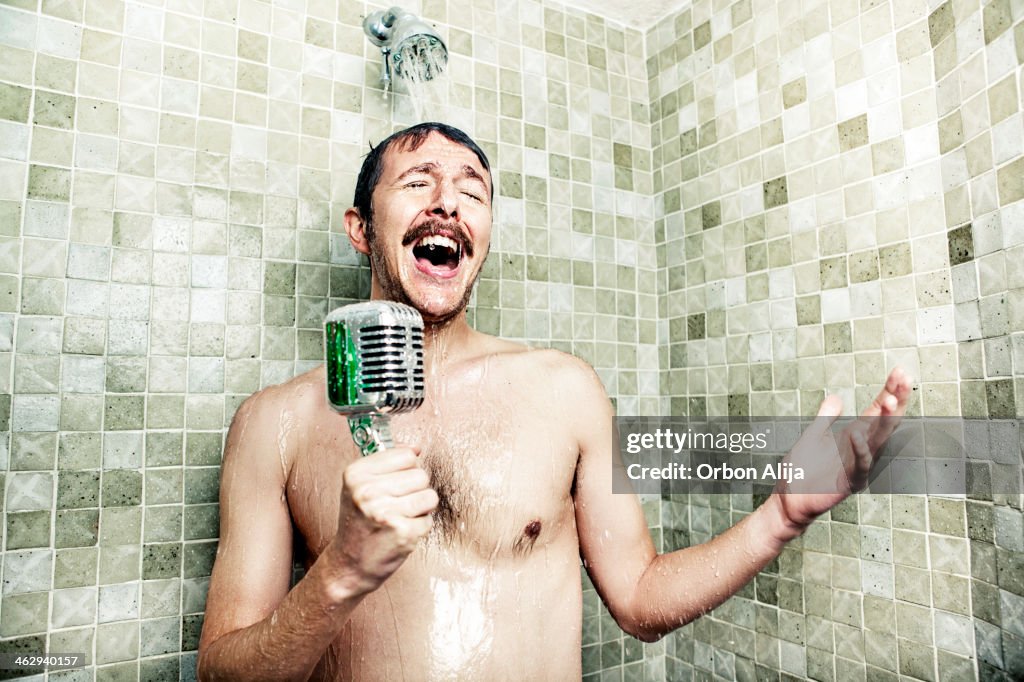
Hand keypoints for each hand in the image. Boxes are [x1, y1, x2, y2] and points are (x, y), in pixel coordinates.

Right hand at [328, 447, 437, 594]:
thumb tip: (416, 448)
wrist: (349, 564)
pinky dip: (419, 528)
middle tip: (395, 506)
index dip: (405, 471)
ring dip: (420, 509)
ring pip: (429, 496)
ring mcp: (385, 512)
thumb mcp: (360, 486)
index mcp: (356, 474)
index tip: (392, 485)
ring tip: (400, 518)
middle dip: (414, 490)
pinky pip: (429, 520)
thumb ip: (387, 463)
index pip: (406, 455)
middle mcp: (368, 491)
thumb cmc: (359, 523)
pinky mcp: (402, 533)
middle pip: (421, 475)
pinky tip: (400, 533)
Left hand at [775, 367, 912, 529]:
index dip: (889, 392)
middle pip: (885, 421)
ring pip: (878, 441)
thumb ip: (825, 418)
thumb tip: (835, 397)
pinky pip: (859, 465)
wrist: (789, 499)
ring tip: (888, 399)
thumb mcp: (813, 436)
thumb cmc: (802, 470)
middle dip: (896, 400)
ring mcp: (858, 466)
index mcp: (855, 437)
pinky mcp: (849, 483)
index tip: (899, 372)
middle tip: (905, 378)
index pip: (877, 411)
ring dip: (885, 421)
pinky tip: (857, 433)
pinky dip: (859, 450)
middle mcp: (862, 449)